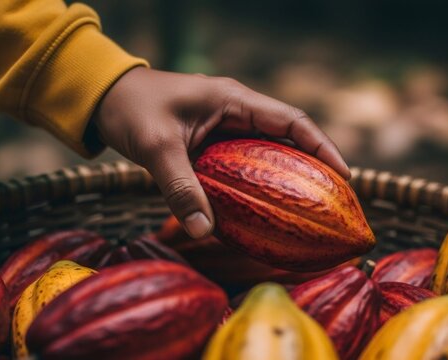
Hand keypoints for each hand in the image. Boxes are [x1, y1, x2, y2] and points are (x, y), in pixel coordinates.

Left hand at [94, 67, 349, 238]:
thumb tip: (203, 232)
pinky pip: (244, 163)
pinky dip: (257, 183)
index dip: (321, 146)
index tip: (343, 175)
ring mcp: (224, 127)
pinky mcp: (211, 142)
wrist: (105, 99)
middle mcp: (235, 111)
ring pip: (267, 152)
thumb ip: (180, 187)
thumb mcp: (156, 146)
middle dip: (312, 166)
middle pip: (287, 138)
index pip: (290, 120)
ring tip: (308, 209)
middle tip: (333, 201)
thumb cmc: (131, 110)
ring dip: (287, 176)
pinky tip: (263, 209)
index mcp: (232, 100)